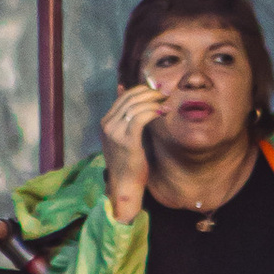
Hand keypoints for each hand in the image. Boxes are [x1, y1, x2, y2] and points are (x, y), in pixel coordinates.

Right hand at [99, 80, 159, 221]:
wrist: (124, 184)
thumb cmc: (128, 161)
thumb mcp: (125, 135)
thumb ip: (127, 116)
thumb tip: (124, 90)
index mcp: (106, 122)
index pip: (124, 97)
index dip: (143, 90)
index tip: (158, 90)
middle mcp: (107, 124)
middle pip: (130, 98)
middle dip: (150, 93)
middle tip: (166, 93)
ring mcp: (115, 132)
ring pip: (135, 106)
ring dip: (154, 102)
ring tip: (166, 103)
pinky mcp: (126, 140)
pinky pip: (140, 118)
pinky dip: (152, 112)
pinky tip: (162, 112)